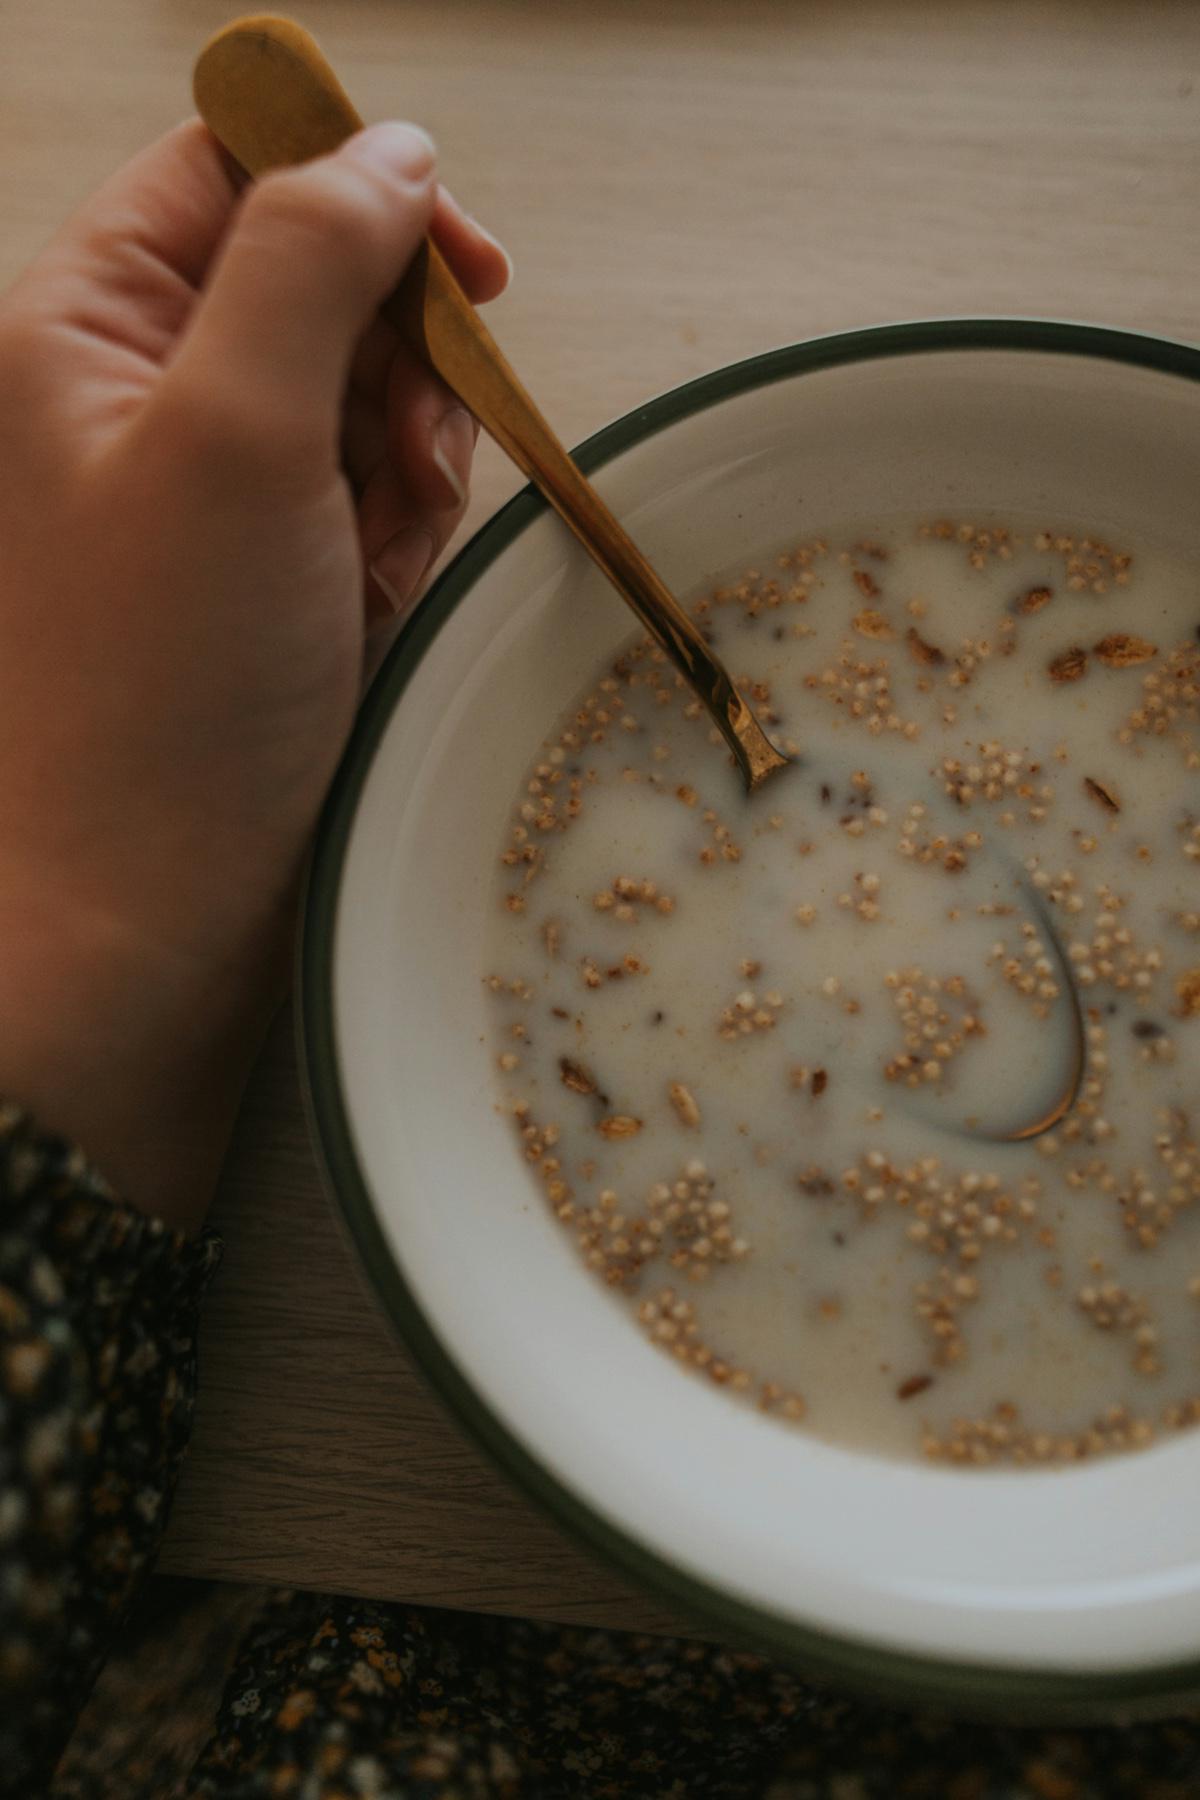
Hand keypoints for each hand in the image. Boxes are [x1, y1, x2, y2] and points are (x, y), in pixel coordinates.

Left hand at [0, 121, 507, 1225]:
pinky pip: (370, 507)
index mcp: (87, 326)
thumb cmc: (158, 691)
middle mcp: (141, 395)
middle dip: (396, 367)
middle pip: (321, 286)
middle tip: (392, 465)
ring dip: (404, 470)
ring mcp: (211, 494)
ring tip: (368, 566)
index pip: (232, 168)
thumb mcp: (234, 436)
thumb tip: (389, 154)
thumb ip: (310, 263)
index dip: (357, 191)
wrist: (145, 912)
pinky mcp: (268, 578)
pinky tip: (367, 611)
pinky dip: (395, 546)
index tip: (467, 268)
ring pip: (366, 405)